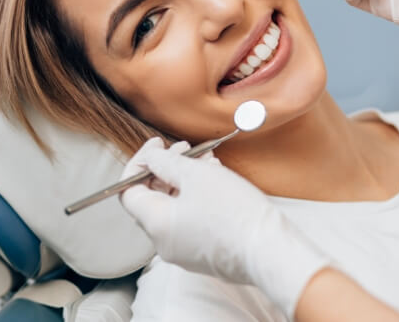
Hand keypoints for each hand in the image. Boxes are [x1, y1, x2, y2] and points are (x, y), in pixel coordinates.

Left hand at [120, 138, 328, 318]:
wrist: (270, 250)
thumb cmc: (234, 212)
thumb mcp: (196, 175)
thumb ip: (166, 162)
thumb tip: (151, 157)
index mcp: (156, 223)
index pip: (128, 191)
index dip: (140, 163)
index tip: (158, 145)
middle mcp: (164, 242)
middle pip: (153, 198)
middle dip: (167, 168)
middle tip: (186, 148)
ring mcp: (184, 250)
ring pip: (175, 206)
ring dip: (186, 179)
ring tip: (208, 160)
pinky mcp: (204, 253)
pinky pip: (191, 219)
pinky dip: (197, 197)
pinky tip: (217, 180)